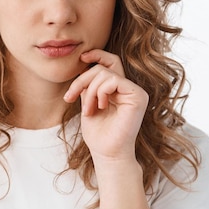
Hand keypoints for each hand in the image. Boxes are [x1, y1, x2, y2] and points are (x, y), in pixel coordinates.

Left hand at [63, 49, 148, 163]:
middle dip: (82, 80)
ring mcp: (135, 91)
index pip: (110, 62)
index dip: (96, 55)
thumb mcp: (88, 102)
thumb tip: (85, 63)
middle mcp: (128, 88)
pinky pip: (114, 80)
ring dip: (89, 91)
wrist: (107, 153)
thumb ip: (89, 85)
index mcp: (118, 89)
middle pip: (102, 66)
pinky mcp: (138, 96)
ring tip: (88, 110)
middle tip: (70, 97)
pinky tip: (100, 107)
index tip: (81, 58)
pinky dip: (100, 92)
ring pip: (104, 73)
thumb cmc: (98, 133)